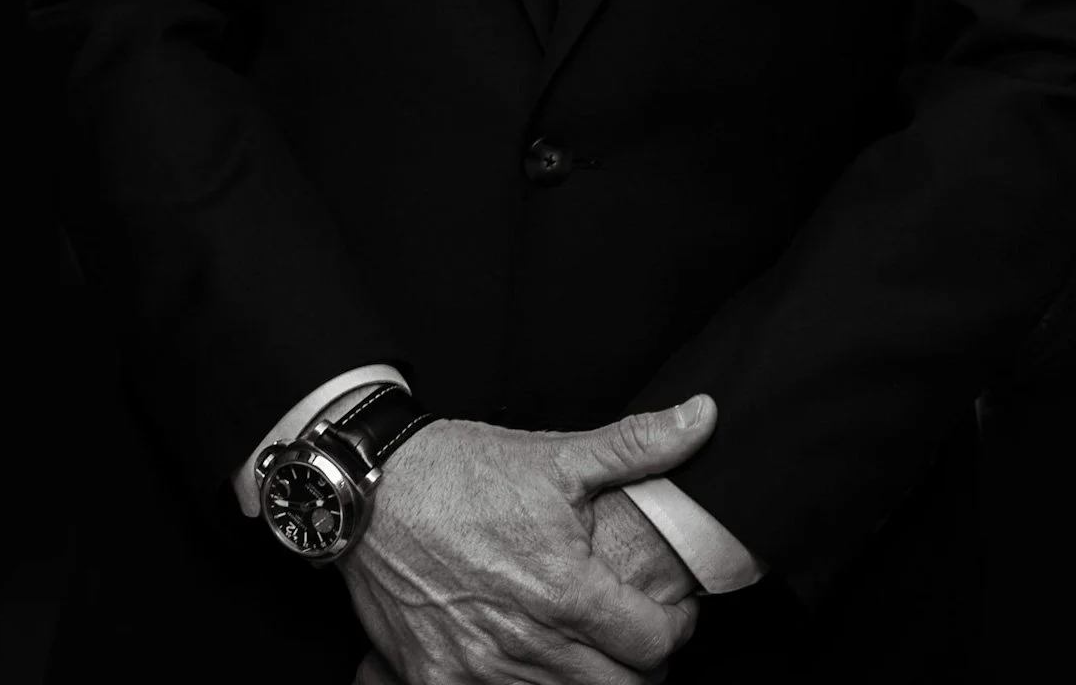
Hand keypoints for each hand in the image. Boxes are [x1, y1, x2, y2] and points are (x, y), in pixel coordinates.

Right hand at [339, 395, 716, 684]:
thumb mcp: (558, 454)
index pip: (655, 645)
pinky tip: (528, 663)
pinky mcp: (437, 682)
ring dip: (586, 679)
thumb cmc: (463, 470)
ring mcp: (481, 671)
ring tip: (585, 642)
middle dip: (639, 664)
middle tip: (633, 631)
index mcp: (566, 590)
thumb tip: (704, 416)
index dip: (676, 627)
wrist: (372, 490)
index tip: (669, 608)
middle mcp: (528, 643)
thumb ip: (638, 445)